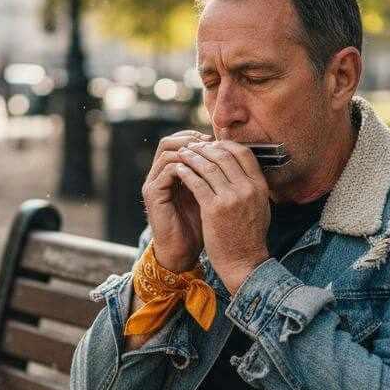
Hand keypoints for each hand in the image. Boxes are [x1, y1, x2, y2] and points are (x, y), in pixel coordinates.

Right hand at [141, 130, 211, 270]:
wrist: (183, 251)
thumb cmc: (200, 226)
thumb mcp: (210, 196)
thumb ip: (215, 177)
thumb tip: (236, 157)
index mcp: (172, 173)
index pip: (180, 142)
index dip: (198, 138)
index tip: (218, 141)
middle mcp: (159, 175)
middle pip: (169, 141)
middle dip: (193, 140)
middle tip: (212, 143)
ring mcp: (154, 183)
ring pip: (167, 152)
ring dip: (190, 151)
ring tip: (208, 155)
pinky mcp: (153, 194)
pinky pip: (167, 171)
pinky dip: (185, 167)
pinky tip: (202, 171)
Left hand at [169, 140, 270, 293]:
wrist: (244, 262)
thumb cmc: (249, 236)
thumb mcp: (260, 207)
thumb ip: (252, 186)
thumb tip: (241, 168)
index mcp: (260, 186)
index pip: (243, 153)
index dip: (226, 145)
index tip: (212, 145)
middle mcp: (247, 188)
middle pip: (224, 155)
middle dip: (206, 148)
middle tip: (193, 146)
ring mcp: (231, 198)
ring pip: (208, 166)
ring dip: (193, 157)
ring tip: (183, 154)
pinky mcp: (214, 209)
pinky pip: (197, 182)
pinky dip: (186, 173)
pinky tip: (179, 170)